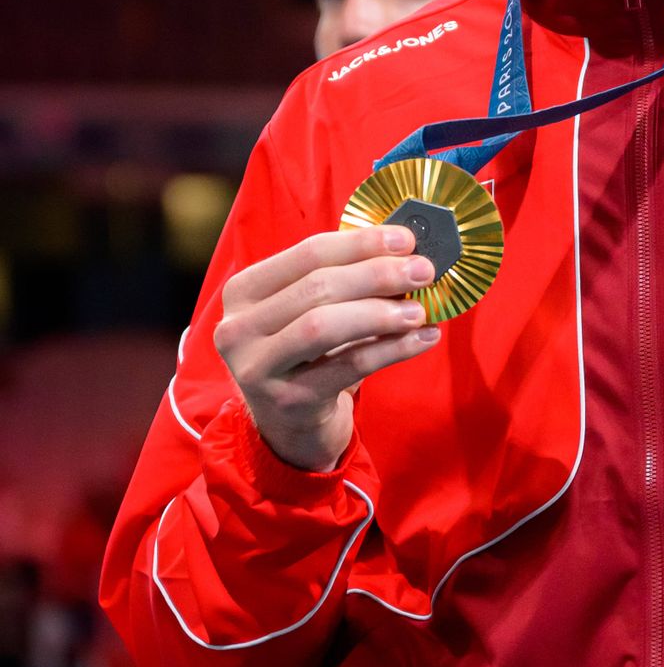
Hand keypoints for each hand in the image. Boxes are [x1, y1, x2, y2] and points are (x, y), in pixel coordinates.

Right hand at [213, 225, 439, 471]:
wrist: (291, 426)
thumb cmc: (308, 357)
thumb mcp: (311, 311)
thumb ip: (345, 279)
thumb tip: (405, 250)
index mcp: (243, 291)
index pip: (308, 253)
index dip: (361, 243)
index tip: (406, 240)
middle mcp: (238, 328)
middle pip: (317, 287)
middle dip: (377, 275)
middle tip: (423, 271)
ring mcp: (257, 368)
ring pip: (325, 326)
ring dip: (381, 313)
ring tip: (420, 310)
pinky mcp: (288, 402)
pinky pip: (348, 366)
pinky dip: (392, 349)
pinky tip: (423, 339)